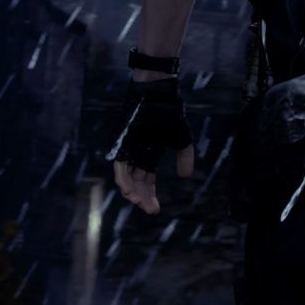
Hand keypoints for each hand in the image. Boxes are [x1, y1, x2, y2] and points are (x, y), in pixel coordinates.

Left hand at [107, 77, 195, 214]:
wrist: (159, 94)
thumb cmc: (169, 113)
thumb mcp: (182, 139)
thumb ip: (185, 157)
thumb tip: (186, 176)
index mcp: (149, 154)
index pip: (147, 181)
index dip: (150, 195)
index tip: (155, 210)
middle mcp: (137, 154)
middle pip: (137, 183)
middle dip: (143, 198)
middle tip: (150, 210)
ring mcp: (128, 149)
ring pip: (126, 177)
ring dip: (131, 191)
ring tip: (138, 202)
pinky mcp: (121, 144)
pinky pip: (119, 166)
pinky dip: (123, 179)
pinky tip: (129, 191)